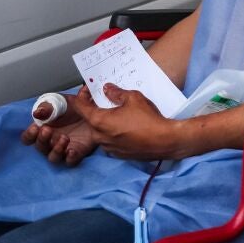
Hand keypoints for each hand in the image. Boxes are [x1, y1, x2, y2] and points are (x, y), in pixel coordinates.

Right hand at [20, 94, 98, 166]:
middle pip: (40, 147)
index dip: (29, 135)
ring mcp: (63, 149)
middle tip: (47, 130)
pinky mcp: (76, 153)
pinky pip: (70, 162)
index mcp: (43, 129)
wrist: (94, 110)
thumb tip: (37, 113)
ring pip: (53, 157)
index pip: (28, 138)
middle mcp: (50, 141)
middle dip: (42, 140)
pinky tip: (72, 151)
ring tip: (64, 138)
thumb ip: (48, 107)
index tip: (35, 128)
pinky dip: (70, 158)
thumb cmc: (73, 107)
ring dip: (56, 150)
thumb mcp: (61, 102)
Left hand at [71, 84, 185, 160]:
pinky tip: (126, 126)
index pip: (80, 107)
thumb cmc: (147, 119)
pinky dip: (113, 132)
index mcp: (98, 121)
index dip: (82, 95)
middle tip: (105, 98)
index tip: (89, 89)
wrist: (164, 141)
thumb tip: (107, 89)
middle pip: (90, 119)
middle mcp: (99, 136)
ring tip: (118, 112)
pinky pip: (109, 140)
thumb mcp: (133, 98)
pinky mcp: (117, 154)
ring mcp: (107, 147)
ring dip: (105, 121)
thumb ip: (116, 93)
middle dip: (95, 108)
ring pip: (100, 131)